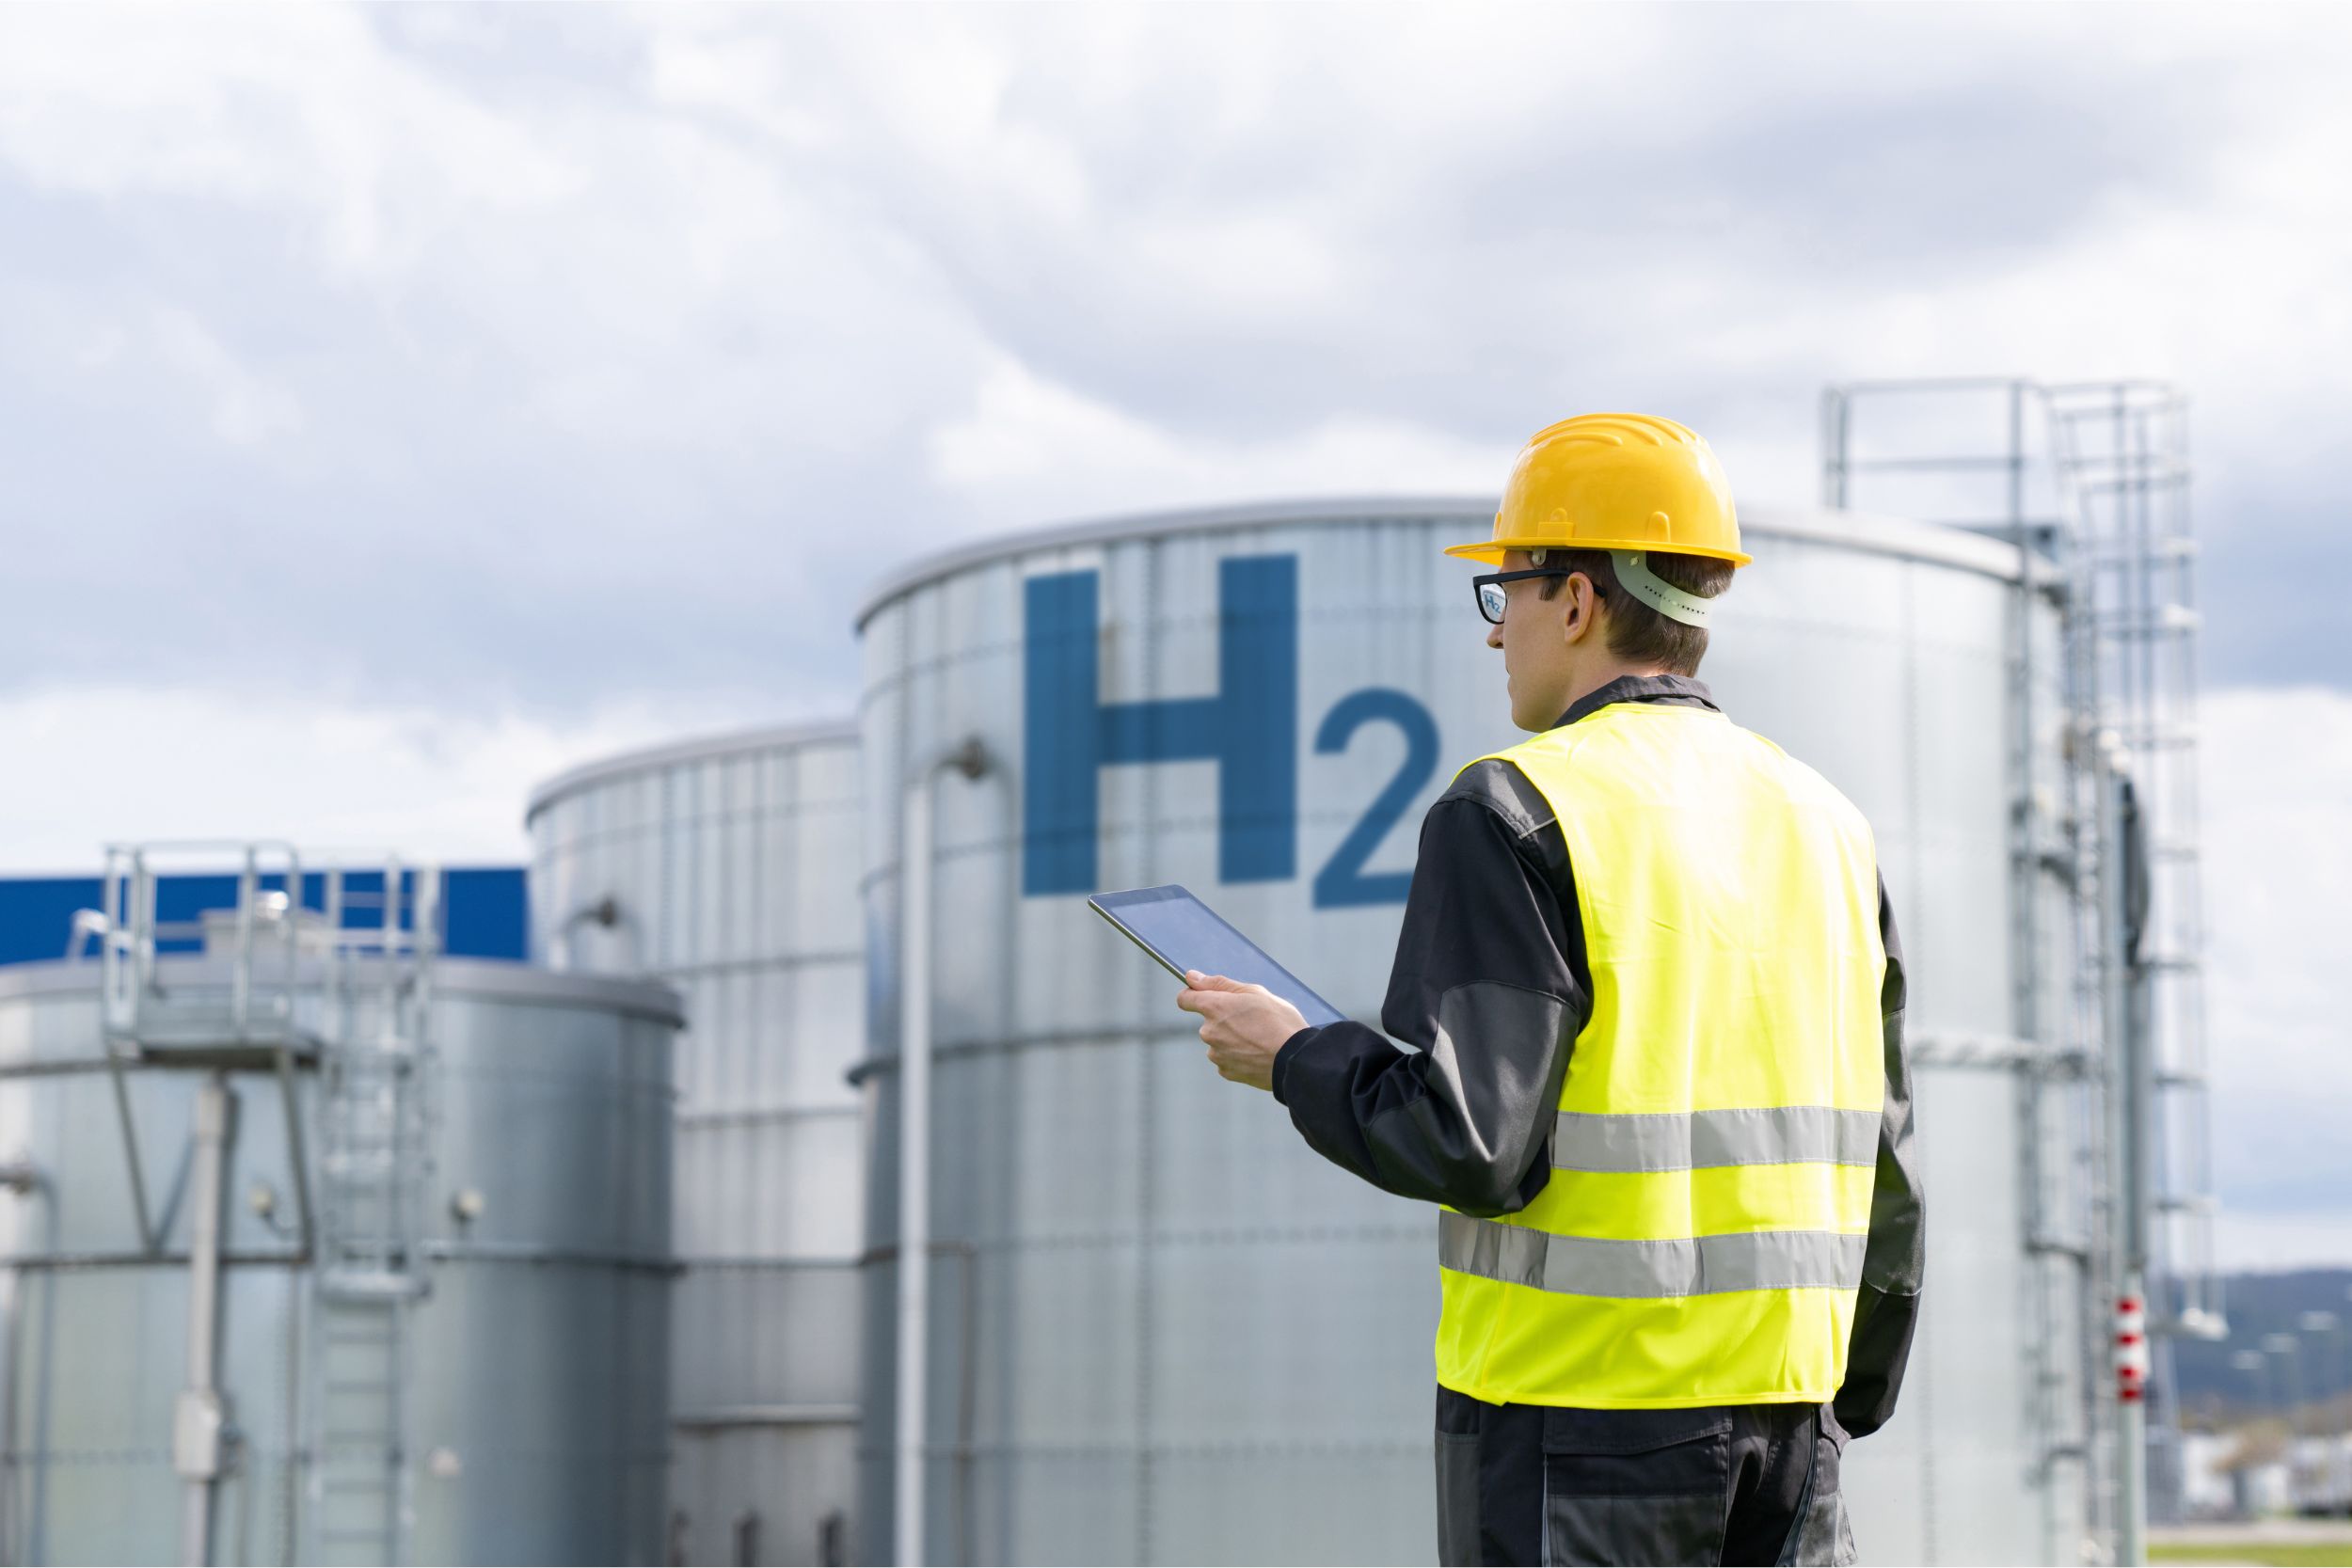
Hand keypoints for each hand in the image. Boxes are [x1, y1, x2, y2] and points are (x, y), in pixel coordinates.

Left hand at [1175, 970, 1307, 1092]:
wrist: (1295, 1060)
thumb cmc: (1279, 1021)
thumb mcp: (1254, 992)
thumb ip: (1218, 984)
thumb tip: (1191, 977)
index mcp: (1214, 1007)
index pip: (1185, 999)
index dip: (1193, 995)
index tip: (1202, 995)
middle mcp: (1209, 1031)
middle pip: (1208, 1021)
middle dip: (1225, 1019)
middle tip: (1253, 1019)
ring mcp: (1216, 1054)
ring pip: (1218, 1041)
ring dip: (1232, 1038)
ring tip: (1259, 1039)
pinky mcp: (1226, 1071)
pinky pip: (1227, 1058)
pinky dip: (1238, 1055)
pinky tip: (1257, 1053)